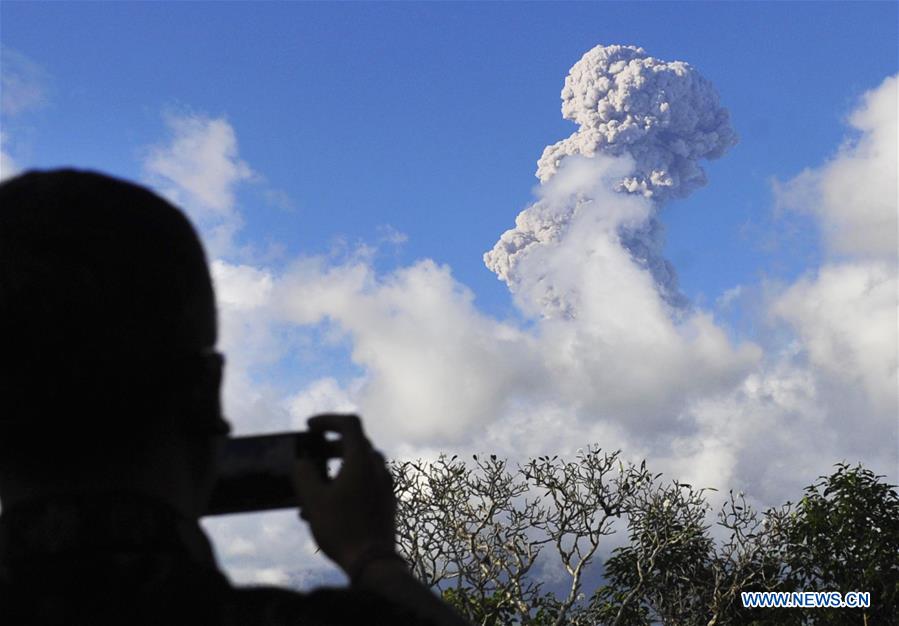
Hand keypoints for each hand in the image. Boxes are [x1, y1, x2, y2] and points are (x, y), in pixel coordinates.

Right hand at [293, 414, 396, 574]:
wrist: (373, 562)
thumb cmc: (341, 528)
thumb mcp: (313, 500)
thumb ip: (304, 474)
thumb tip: (303, 462)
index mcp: (362, 460)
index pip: (349, 423)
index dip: (328, 419)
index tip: (309, 427)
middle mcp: (378, 468)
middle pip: (356, 444)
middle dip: (331, 445)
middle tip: (312, 453)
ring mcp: (385, 485)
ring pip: (360, 466)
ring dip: (337, 469)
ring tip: (314, 488)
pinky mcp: (387, 502)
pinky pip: (366, 484)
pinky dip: (347, 485)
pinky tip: (327, 508)